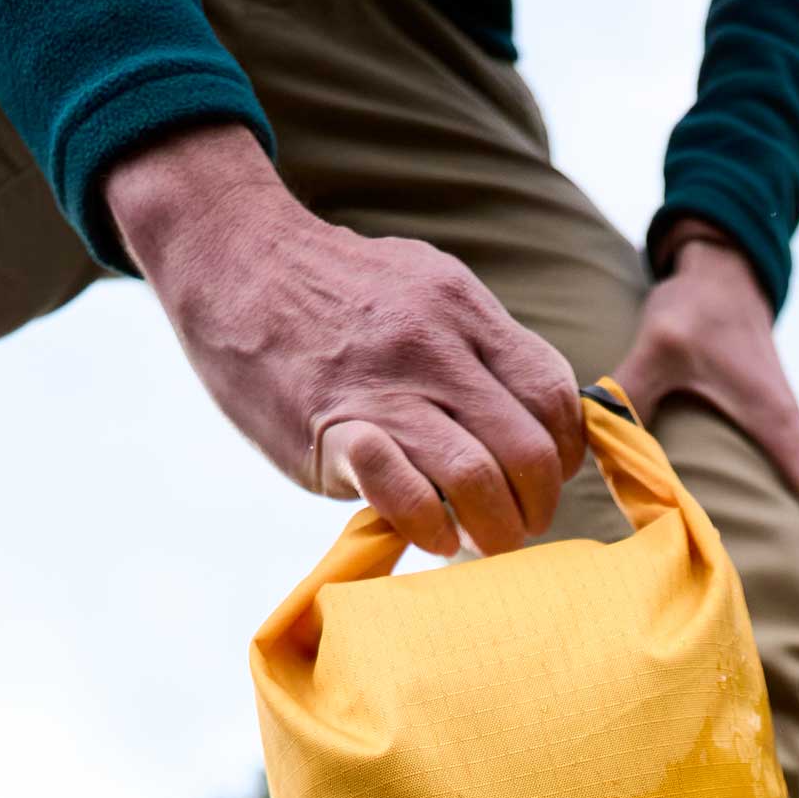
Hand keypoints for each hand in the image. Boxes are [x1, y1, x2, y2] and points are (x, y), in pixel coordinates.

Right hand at [104, 125, 583, 556]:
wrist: (234, 255)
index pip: (554, 396)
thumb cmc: (337, 292)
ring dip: (493, 530)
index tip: (544, 479)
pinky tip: (431, 536)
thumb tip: (537, 418)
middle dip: (537, 506)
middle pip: (529, 450)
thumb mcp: (427, 289)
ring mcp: (384, 388)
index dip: (564, 453)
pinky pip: (404, 493)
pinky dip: (430, 527)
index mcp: (467, 311)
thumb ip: (481, 348)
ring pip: (478, 478)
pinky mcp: (333, 427)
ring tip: (480, 542)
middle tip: (518, 526)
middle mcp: (436, 347)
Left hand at [614, 222, 798, 605]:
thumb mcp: (661, 344)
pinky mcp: (764, 428)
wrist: (720, 270)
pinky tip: (765, 545)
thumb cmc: (696, 307)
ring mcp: (778, 432)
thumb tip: (591, 431)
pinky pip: (786, 483)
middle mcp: (786, 434)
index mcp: (776, 424)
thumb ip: (628, 388)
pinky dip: (786, 518)